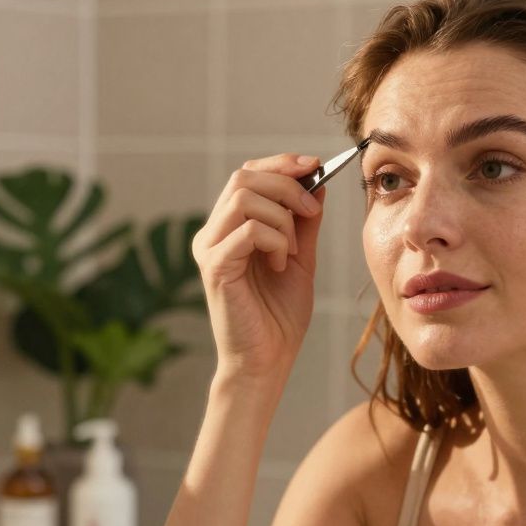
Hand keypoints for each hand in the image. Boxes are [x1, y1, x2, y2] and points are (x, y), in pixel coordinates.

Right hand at [191, 153, 324, 377]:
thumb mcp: (300, 258)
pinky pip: (248, 230)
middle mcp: (212, 233)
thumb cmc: (279, 316)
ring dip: (282, 218)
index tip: (313, 166)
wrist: (267, 361)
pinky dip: (275, 240)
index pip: (247, 174)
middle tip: (311, 210)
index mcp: (229, 227)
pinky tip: (281, 265)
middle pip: (243, 177)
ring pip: (244, 198)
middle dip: (285, 184)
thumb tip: (316, 182)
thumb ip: (304, 222)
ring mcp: (209, 249)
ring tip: (293, 250)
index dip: (280, 164)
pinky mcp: (214, 267)